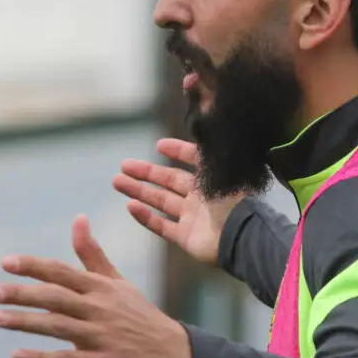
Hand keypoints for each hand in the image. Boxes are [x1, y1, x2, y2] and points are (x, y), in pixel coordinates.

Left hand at [0, 215, 191, 357]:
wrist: (173, 354)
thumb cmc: (139, 315)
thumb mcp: (118, 282)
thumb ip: (92, 254)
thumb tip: (78, 218)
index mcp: (101, 287)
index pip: (62, 272)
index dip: (33, 266)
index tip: (5, 263)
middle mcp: (99, 308)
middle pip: (54, 297)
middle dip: (20, 293)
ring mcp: (100, 336)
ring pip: (56, 326)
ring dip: (24, 323)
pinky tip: (17, 355)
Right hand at [113, 138, 242, 264]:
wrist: (241, 234)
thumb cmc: (234, 199)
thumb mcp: (221, 168)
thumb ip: (206, 150)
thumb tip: (202, 119)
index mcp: (213, 178)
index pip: (193, 161)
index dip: (177, 151)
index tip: (159, 145)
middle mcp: (201, 196)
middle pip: (169, 181)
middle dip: (146, 172)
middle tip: (124, 165)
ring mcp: (193, 218)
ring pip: (161, 202)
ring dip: (139, 191)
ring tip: (117, 181)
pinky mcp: (186, 238)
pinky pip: (162, 226)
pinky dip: (146, 217)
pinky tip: (130, 206)